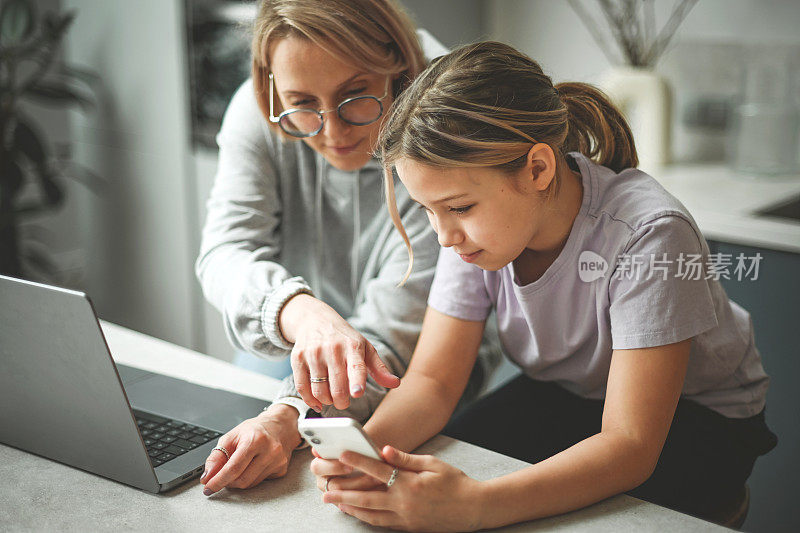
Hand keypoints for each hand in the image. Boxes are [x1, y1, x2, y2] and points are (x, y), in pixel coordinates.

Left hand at [200, 403, 301, 493]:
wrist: (280, 426)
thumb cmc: (255, 430)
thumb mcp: (232, 436)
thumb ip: (216, 457)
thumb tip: (207, 477)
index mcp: (255, 439)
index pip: (234, 468)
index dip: (218, 480)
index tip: (208, 487)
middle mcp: (270, 451)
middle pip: (242, 480)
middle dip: (227, 482)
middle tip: (221, 477)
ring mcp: (278, 461)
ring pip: (250, 484)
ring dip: (238, 481)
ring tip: (238, 468)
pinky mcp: (281, 470)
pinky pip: (260, 482)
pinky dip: (250, 478)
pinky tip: (252, 467)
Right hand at [279, 294, 399, 410]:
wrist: (314, 319)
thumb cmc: (344, 338)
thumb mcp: (365, 348)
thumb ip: (379, 369)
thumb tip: (395, 383)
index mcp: (353, 346)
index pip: (356, 366)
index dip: (356, 381)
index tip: (357, 392)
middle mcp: (332, 349)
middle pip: (336, 386)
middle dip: (342, 401)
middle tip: (344, 401)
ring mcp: (313, 353)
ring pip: (319, 390)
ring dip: (327, 401)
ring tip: (332, 397)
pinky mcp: (297, 358)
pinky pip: (302, 387)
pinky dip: (310, 400)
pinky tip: (317, 402)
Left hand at [320, 446, 484, 531]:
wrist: (474, 508)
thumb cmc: (455, 482)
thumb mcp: (433, 464)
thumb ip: (407, 459)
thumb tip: (386, 450)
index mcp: (410, 484)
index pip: (377, 470)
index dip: (358, 461)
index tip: (341, 455)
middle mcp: (404, 503)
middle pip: (366, 498)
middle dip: (343, 494)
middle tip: (326, 492)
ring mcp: (405, 518)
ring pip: (371, 515)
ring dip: (351, 509)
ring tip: (336, 503)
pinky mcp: (408, 528)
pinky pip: (383, 524)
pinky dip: (367, 518)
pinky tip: (358, 513)